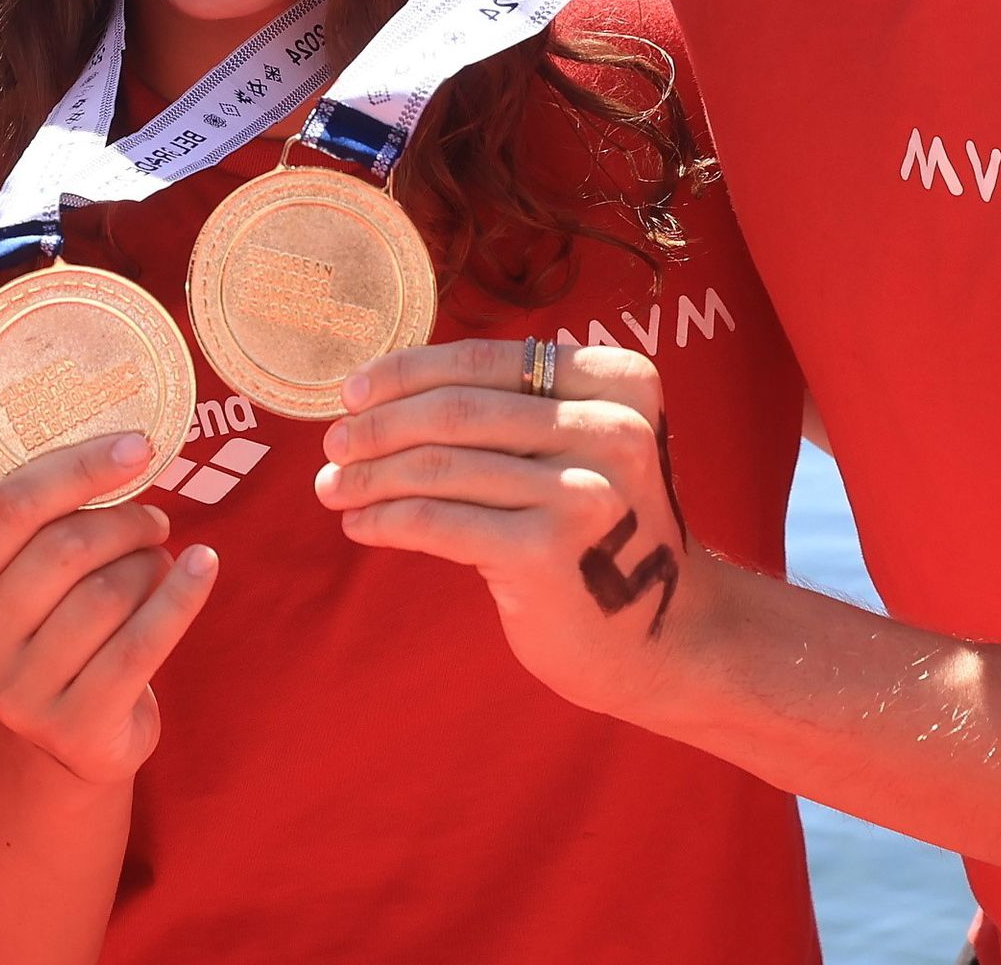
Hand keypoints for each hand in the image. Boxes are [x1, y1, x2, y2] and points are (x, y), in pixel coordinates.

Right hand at [0, 433, 216, 785]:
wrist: (69, 741)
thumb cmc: (56, 631)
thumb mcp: (27, 580)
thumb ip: (48, 522)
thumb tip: (126, 447)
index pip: (11, 507)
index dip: (78, 468)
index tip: (136, 446)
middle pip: (64, 548)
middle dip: (125, 521)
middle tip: (155, 520)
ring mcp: (19, 692)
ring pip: (107, 594)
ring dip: (151, 564)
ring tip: (160, 563)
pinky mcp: (75, 726)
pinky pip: (141, 644)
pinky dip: (181, 596)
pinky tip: (205, 566)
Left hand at [316, 339, 693, 712]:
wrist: (668, 639)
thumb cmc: (602, 534)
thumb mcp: (582, 449)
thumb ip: (511, 410)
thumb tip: (379, 391)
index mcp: (619, 383)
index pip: (485, 360)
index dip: (405, 372)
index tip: (352, 392)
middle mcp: (611, 429)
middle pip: (454, 411)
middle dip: (377, 427)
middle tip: (332, 445)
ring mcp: (583, 493)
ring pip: (436, 467)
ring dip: (368, 476)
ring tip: (333, 488)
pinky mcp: (547, 553)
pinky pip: (435, 522)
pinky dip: (384, 519)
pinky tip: (361, 525)